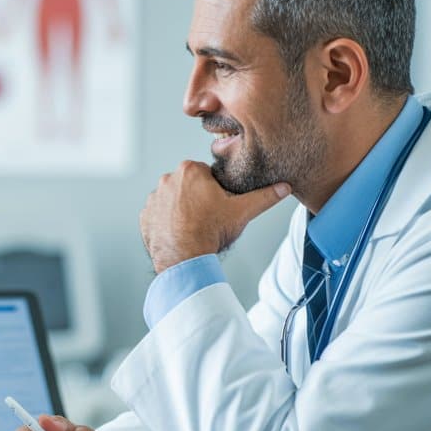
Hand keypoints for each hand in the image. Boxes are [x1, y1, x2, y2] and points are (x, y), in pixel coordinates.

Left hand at [140, 160, 290, 273]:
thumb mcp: (243, 211)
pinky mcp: (145, 216)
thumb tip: (285, 187)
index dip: (217, 191)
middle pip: (190, 186)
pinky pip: (159, 215)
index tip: (220, 205)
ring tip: (195, 227)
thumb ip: (264, 196)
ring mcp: (153, 198)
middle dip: (199, 199)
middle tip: (209, 218)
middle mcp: (167, 179)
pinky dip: (168, 222)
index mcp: (190, 170)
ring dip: (183, 210)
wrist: (185, 259)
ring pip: (174, 200)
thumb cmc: (211, 232)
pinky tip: (180, 233)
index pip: (208, 175)